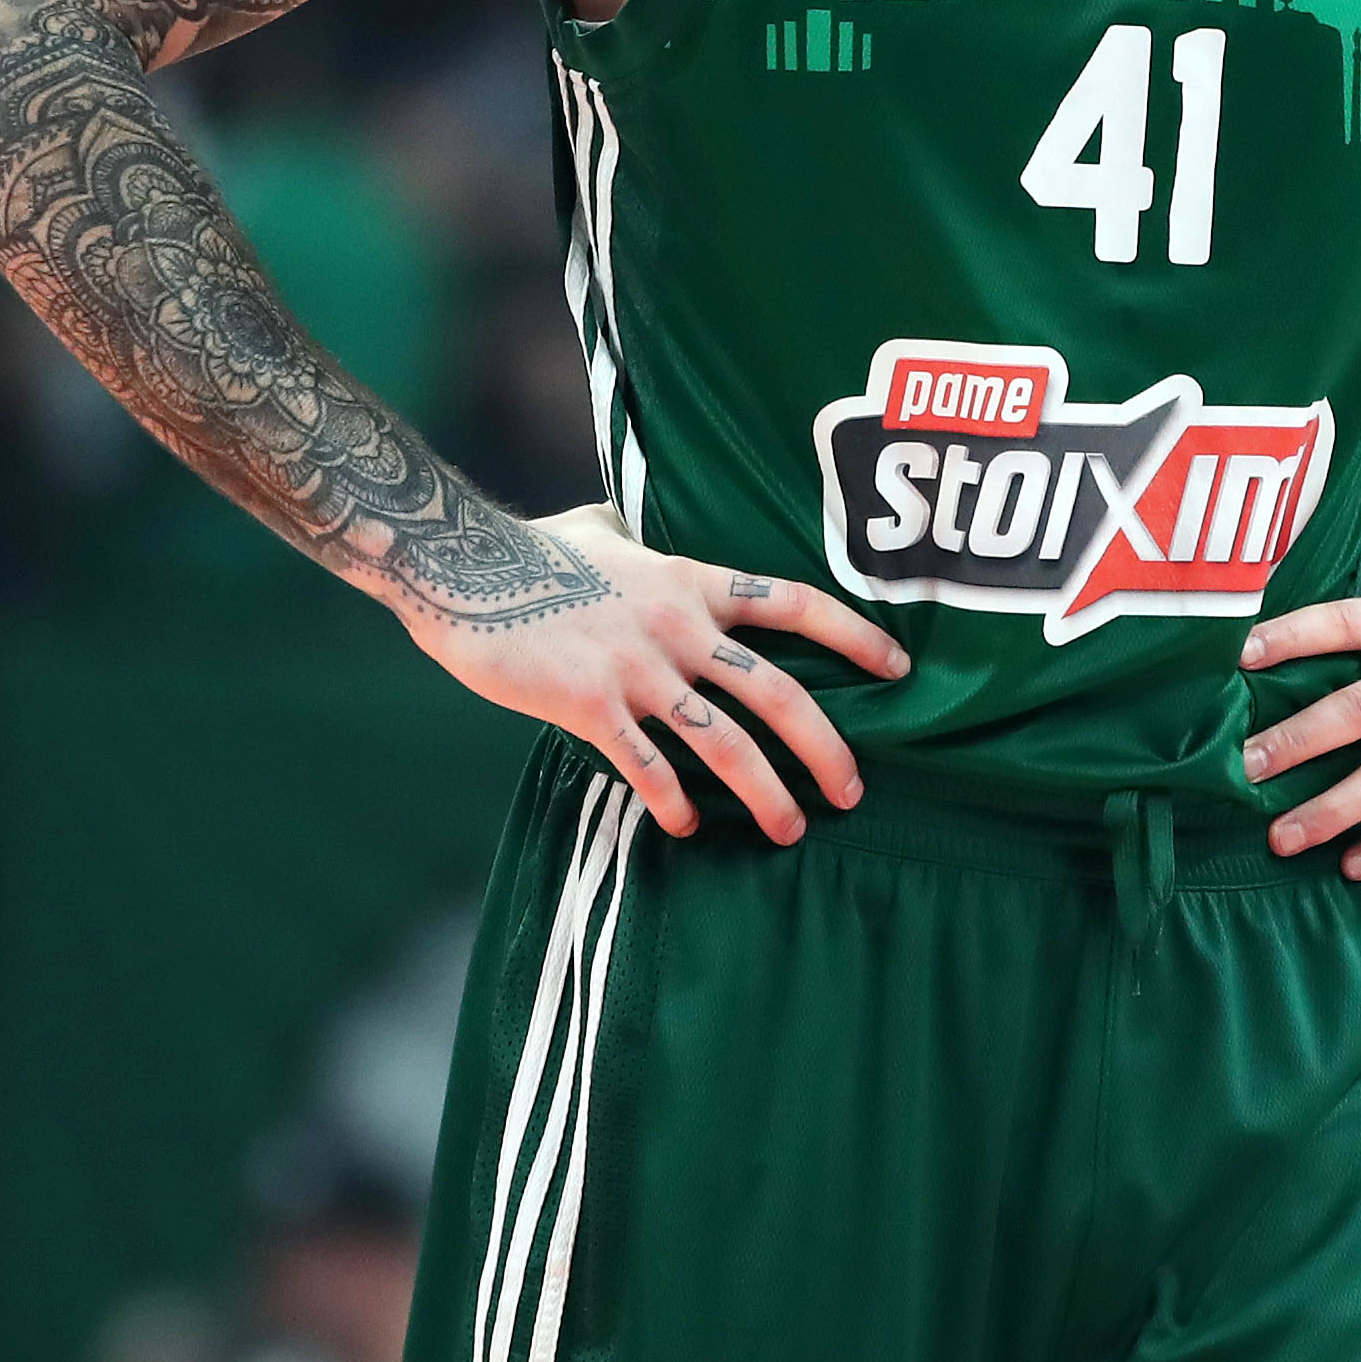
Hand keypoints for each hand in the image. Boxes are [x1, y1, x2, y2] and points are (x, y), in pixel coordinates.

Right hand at [397, 505, 909, 840]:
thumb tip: (634, 534)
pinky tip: (685, 828)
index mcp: (692, 582)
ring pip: (726, 743)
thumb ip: (636, 544)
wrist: (461, 565)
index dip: (854, 636)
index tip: (899, 669)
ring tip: (789, 830)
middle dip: (826, 749)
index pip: (795, 604)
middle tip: (852, 792)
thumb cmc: (530, 548)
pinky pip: (647, 766)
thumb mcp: (602, 532)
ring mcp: (637, 669)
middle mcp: (678, 626)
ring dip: (767, 793)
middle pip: (779, 692)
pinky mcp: (590, 706)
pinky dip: (673, 802)